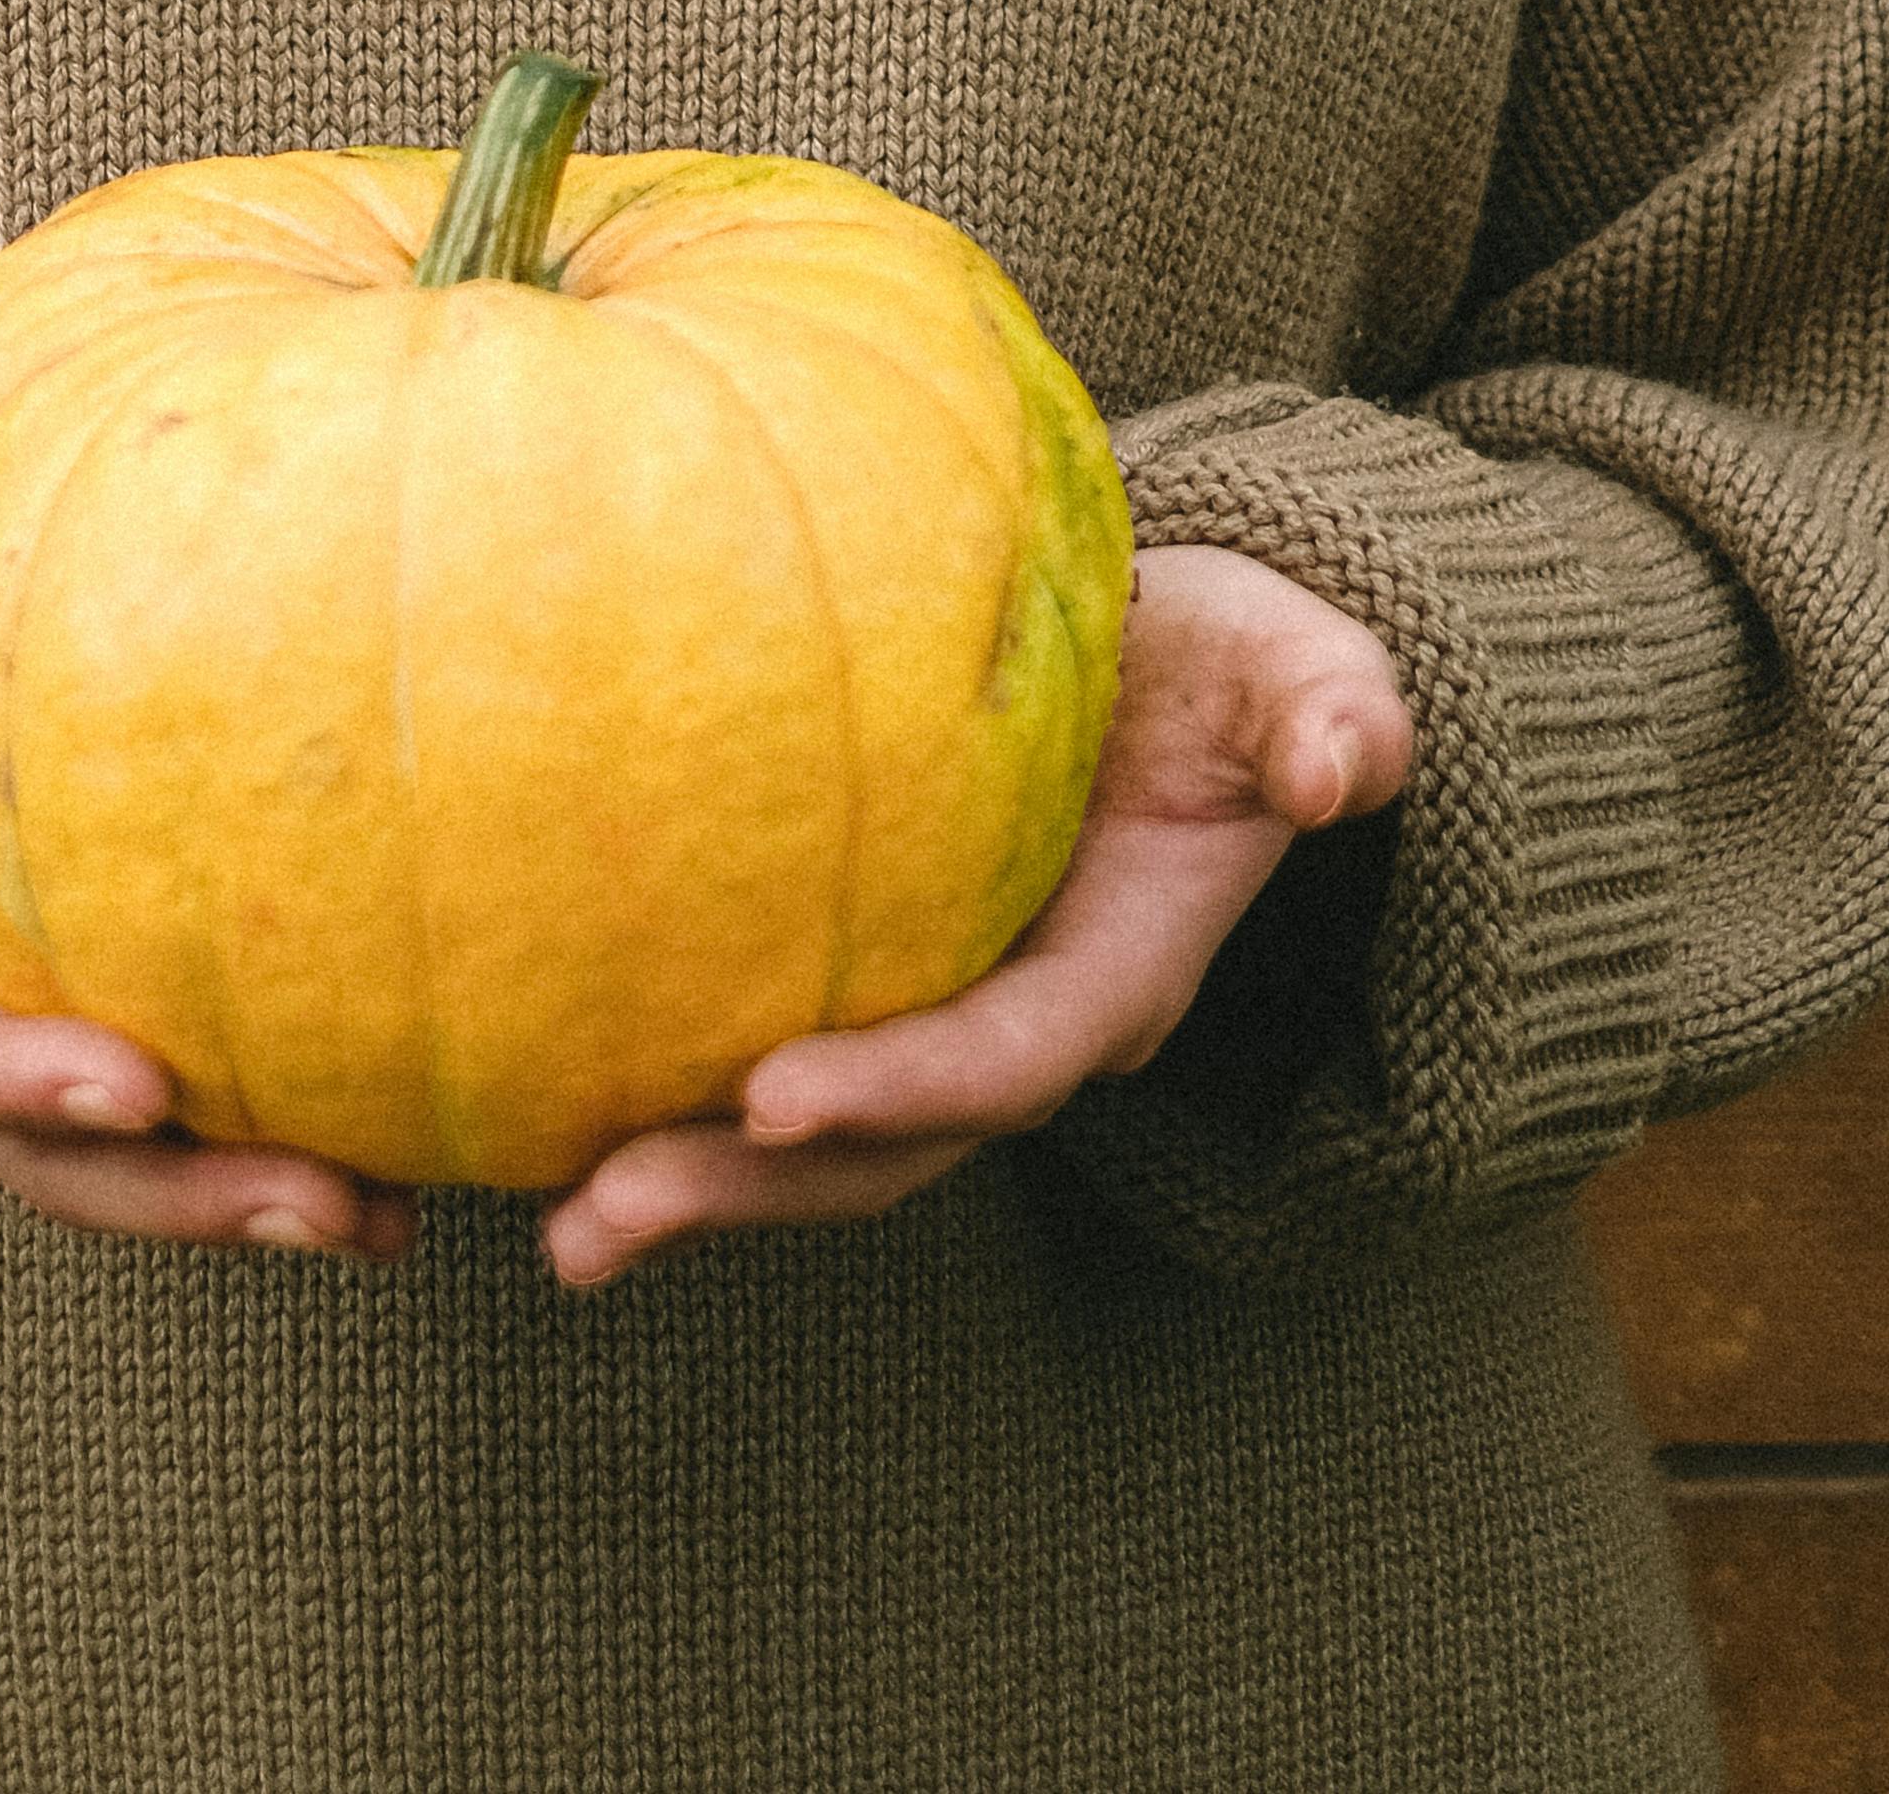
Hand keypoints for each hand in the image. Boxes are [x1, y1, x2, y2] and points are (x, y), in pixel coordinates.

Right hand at [0, 507, 415, 1264]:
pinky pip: (174, 1089)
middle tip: (329, 1206)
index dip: (13, 1087)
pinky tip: (400, 1138)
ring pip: (119, 1158)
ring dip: (247, 1195)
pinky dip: (275, 1121)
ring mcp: (1, 1022)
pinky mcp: (75, 995)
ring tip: (388, 1216)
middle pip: (43, 1156)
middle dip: (178, 1196)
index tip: (134, 1088)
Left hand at [539, 541, 1413, 1292]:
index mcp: (1117, 979)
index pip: (1001, 1058)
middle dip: (746, 1193)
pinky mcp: (875, 987)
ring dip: (688, 1186)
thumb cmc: (1238, 665)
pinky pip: (765, 1054)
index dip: (897, 1089)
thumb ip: (1331, 715)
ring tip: (553, 1223)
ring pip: (814, 1142)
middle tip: (596, 1218)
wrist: (1193, 679)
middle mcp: (1021, 1031)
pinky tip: (539, 1097)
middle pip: (882, 1147)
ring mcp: (945, 1021)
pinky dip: (666, 1094)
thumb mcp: (1304, 671)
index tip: (770, 1097)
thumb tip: (1348, 759)